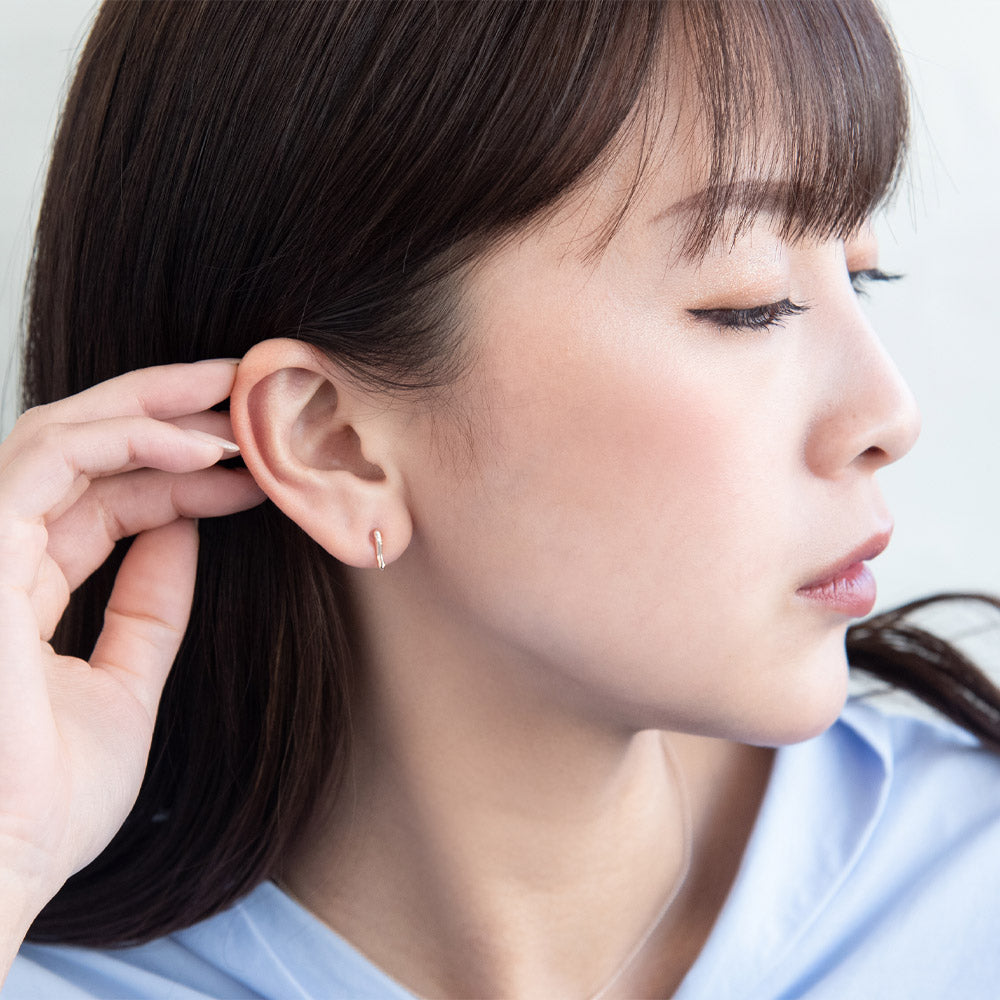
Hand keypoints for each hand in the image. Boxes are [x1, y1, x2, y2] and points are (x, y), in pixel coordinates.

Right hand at [0, 360, 264, 923]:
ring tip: (236, 405)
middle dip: (166, 409)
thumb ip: (147, 607)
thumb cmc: (43, 802)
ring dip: (155, 410)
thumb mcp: (122, 686)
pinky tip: (201, 448)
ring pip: (62, 435)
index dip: (180, 476)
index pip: (102, 504)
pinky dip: (126, 439)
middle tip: (247, 388)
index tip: (256, 471)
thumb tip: (184, 532)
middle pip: (82, 451)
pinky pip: (49, 457)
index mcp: (20, 589)